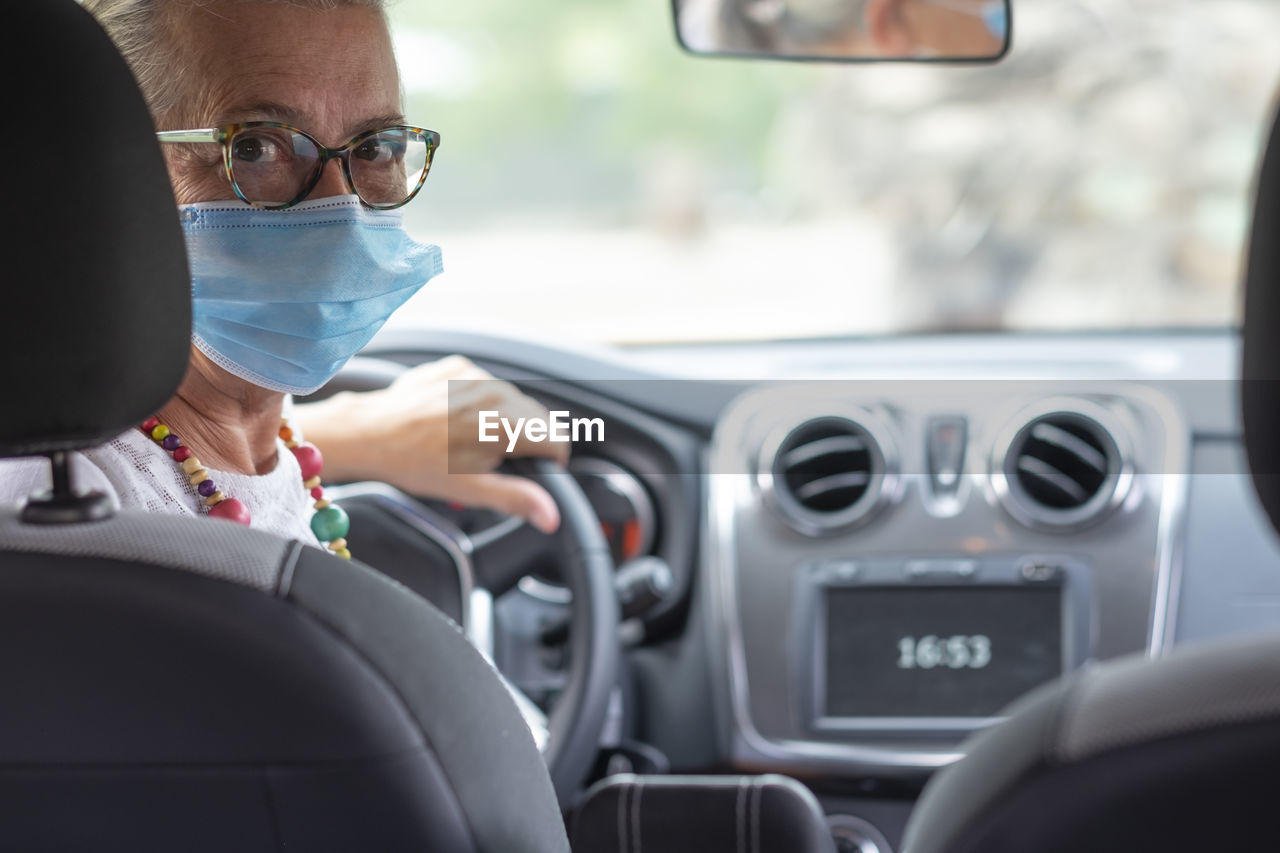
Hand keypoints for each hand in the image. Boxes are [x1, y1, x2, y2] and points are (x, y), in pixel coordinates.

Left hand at [293, 356, 567, 532]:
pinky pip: (487, 386)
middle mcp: (496, 391)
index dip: (548, 461)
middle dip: (525, 441)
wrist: (371, 433)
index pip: (556, 439)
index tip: (528, 471)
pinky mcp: (460, 367)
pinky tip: (456, 420)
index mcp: (505, 422)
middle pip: (538, 419)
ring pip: (514, 401)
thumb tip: (551, 515)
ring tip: (469, 440)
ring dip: (503, 421)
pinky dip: (480, 403)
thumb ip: (517, 498)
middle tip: (491, 460)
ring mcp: (477, 375)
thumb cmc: (416, 463)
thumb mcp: (468, 490)